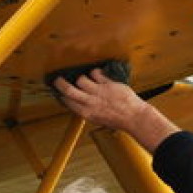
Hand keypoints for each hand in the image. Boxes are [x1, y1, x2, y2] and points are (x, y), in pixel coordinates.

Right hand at [53, 69, 176, 151]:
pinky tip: (97, 74)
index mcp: (87, 113)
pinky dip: (95, 72)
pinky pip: (96, 73)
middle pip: (69, 90)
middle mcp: (90, 102)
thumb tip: (81, 103)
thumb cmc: (118, 120)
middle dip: (61, 83)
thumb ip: (88, 110)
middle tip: (58, 79)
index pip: (68, 102)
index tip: (60, 92)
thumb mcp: (98, 119)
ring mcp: (99, 91)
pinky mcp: (108, 84)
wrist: (134, 117)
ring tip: (85, 79)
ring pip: (82, 79)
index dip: (62, 96)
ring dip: (82, 78)